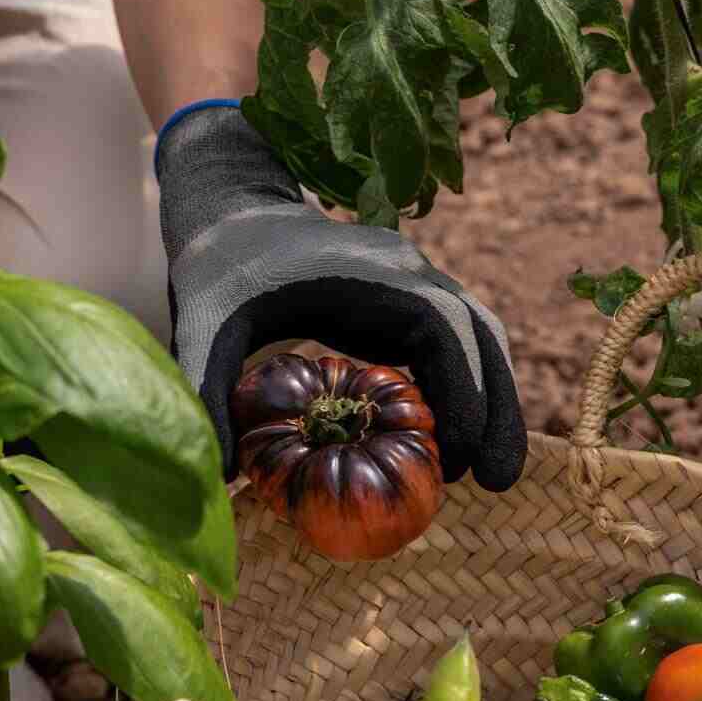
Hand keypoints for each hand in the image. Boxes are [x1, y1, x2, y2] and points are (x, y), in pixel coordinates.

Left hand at [155, 105, 526, 491]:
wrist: (232, 219)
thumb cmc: (220, 270)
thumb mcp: (203, 325)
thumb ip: (207, 388)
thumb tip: (219, 473)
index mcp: (372, 272)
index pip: (444, 327)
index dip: (463, 389)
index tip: (459, 456)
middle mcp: (408, 273)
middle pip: (479, 336)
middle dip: (496, 407)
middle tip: (497, 481)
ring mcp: (413, 286)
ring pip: (477, 342)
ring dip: (492, 403)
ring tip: (491, 476)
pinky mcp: (404, 306)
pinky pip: (452, 350)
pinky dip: (463, 394)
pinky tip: (448, 449)